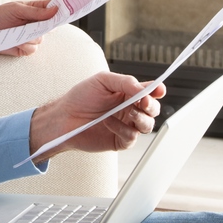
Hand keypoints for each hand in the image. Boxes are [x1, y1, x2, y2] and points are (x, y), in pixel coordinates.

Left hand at [0, 0, 57, 55]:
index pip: (54, 9)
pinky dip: (24, 46)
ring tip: (16, 32)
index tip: (69, 10)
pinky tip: (15, 41)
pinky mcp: (22, 49)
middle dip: (42, 27)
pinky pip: (31, 50)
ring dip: (30, 37)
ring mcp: (29, 37)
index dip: (62, 10)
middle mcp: (35, 24)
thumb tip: (55, 10)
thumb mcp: (16, 9)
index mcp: (35, 10)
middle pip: (50, 28)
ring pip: (40, 40)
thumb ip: (36, 12)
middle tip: (31, 24)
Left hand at [28, 73, 164, 161]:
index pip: (150, 92)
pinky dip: (122, 129)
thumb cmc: (81, 97)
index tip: (158, 90)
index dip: (157, 90)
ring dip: (140, 118)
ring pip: (148, 125)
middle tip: (142, 102)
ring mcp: (126, 125)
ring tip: (128, 113)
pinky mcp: (120, 141)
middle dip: (151, 106)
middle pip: (153, 109)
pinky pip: (131, 137)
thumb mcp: (102, 81)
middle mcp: (130, 109)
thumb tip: (144, 89)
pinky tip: (108, 122)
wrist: (64, 117)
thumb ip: (125, 82)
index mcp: (128, 93)